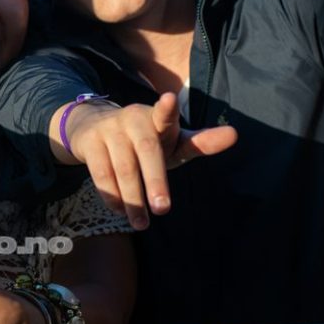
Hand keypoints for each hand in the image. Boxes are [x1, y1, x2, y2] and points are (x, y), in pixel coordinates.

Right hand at [67, 93, 237, 228]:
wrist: (91, 127)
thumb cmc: (143, 140)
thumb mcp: (170, 140)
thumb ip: (200, 142)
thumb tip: (234, 134)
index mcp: (156, 118)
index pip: (164, 114)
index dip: (167, 109)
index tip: (169, 99)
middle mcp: (132, 119)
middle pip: (146, 150)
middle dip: (155, 180)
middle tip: (163, 208)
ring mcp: (108, 129)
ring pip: (123, 167)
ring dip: (132, 198)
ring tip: (142, 224)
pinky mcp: (89, 143)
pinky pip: (101, 173)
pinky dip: (111, 195)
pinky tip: (120, 210)